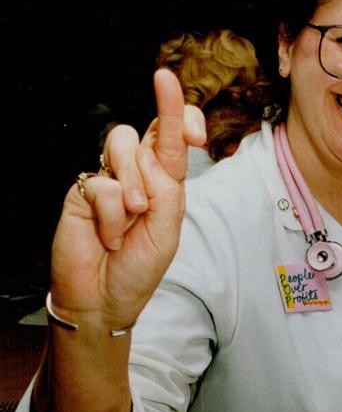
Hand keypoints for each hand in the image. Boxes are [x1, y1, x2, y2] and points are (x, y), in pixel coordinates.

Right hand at [50, 69, 205, 330]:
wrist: (103, 299)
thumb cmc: (138, 268)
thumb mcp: (168, 231)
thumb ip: (167, 191)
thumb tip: (148, 156)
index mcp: (164, 183)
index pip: (173, 138)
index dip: (182, 116)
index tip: (188, 111)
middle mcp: (137, 175)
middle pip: (149, 129)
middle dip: (169, 122)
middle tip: (175, 163)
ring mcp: (108, 179)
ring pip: (123, 143)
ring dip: (135, 185)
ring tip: (132, 218)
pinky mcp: (82, 190)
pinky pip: (103, 184)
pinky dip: (111, 216)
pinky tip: (108, 236)